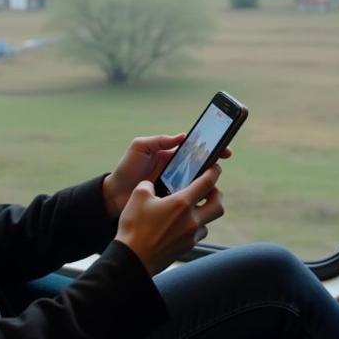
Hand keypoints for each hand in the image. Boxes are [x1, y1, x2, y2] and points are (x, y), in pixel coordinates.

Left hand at [102, 134, 231, 218]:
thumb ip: (159, 140)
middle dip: (214, 167)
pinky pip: (188, 201)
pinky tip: (201, 200)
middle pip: (201, 168)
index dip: (211, 149)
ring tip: (211, 183)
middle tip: (219, 167)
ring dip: (207, 184)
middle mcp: (177, 170)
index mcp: (171, 155)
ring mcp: (176, 187)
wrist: (114, 195)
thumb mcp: (140, 147)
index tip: (224, 150)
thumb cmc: (126, 168)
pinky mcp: (172, 202)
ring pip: (198, 185)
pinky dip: (196, 200)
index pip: (195, 150)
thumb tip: (182, 136)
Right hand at [115, 164, 224, 275]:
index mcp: (181, 203)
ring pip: (208, 222)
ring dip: (204, 213)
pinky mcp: (187, 248)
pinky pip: (198, 234)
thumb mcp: (138, 196)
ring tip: (191, 208)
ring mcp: (191, 236)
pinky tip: (180, 224)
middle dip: (217, 194)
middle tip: (209, 189)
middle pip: (218, 205)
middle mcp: (191, 220)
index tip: (215, 167)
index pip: (207, 183)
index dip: (213, 172)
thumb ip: (148, 185)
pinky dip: (194, 227)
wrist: (132, 259)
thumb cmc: (134, 227)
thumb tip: (151, 185)